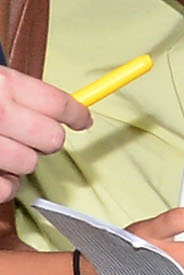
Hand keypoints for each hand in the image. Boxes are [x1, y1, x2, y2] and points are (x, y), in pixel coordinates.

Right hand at [0, 67, 88, 200]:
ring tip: (5, 153)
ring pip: (29, 165)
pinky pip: (6, 189)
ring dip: (21, 163)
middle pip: (52, 138)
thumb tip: (61, 108)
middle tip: (34, 137)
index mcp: (5, 85)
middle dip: (48, 140)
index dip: (77, 114)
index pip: (59, 104)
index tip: (83, 120)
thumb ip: (19, 93)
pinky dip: (5, 186)